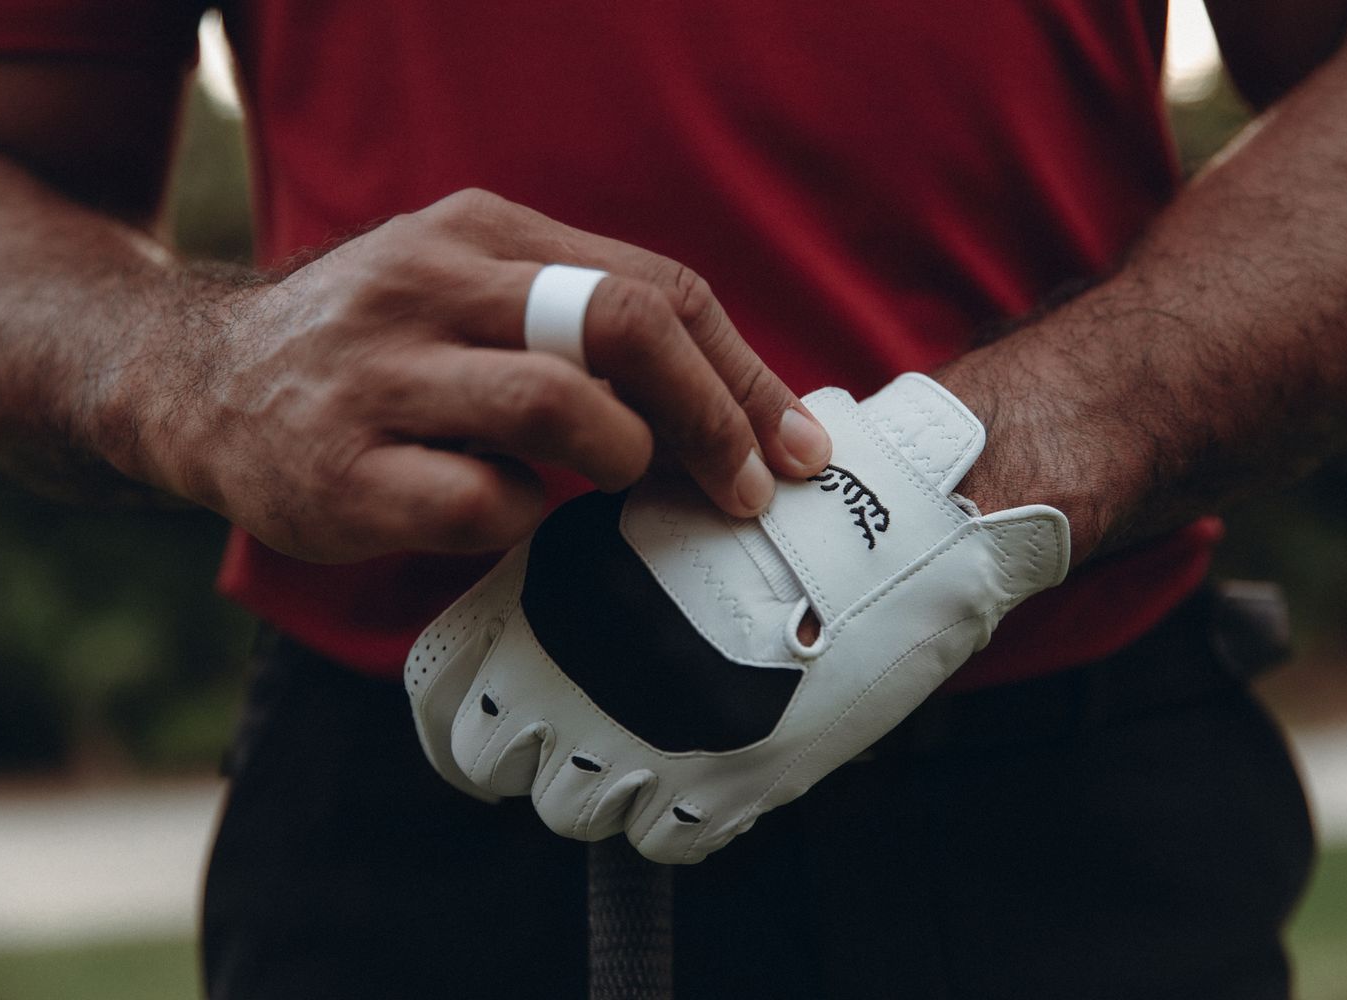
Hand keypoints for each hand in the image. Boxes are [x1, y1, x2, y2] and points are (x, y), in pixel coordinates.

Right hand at [118, 189, 831, 561]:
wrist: (193, 383)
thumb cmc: (370, 351)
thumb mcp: (466, 293)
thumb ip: (577, 322)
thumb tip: (732, 408)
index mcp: (481, 231)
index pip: (655, 286)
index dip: (741, 373)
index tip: (793, 447)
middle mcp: (429, 285)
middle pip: (622, 325)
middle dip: (714, 416)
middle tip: (749, 488)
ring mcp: (378, 376)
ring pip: (556, 406)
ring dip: (621, 456)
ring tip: (616, 481)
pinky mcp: (338, 473)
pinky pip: (480, 503)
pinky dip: (523, 519)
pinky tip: (507, 513)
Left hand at [406, 374, 1068, 862]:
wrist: (899, 523)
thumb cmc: (776, 500)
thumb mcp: (656, 504)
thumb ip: (582, 569)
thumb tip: (533, 622)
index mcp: (553, 596)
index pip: (448, 694)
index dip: (455, 719)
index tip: (475, 729)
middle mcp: (584, 675)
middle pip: (501, 765)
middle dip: (528, 755)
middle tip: (572, 733)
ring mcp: (653, 741)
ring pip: (575, 810)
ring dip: (603, 785)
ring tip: (655, 737)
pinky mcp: (730, 787)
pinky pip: (662, 838)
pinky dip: (674, 811)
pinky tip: (708, 760)